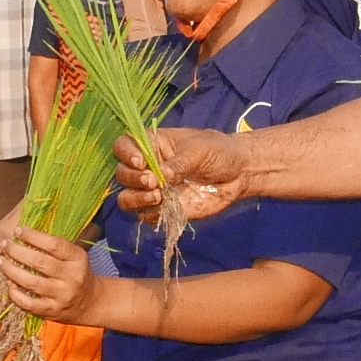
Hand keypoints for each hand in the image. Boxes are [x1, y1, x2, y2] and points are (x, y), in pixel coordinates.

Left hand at [0, 224, 100, 324]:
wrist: (89, 302)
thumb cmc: (75, 273)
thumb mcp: (73, 256)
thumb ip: (54, 245)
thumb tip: (24, 231)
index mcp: (78, 259)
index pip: (54, 244)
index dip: (33, 236)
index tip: (18, 230)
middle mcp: (72, 277)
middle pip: (39, 262)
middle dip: (17, 251)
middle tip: (4, 244)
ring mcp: (62, 295)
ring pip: (31, 282)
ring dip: (11, 270)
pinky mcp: (52, 311)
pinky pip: (29, 303)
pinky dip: (15, 294)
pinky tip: (9, 285)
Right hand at [115, 125, 250, 223]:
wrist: (238, 174)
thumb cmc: (218, 152)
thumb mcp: (199, 150)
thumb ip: (179, 163)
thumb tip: (163, 177)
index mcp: (152, 145)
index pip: (123, 146)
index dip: (126, 154)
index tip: (140, 162)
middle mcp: (147, 167)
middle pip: (122, 174)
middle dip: (133, 179)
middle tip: (154, 182)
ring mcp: (153, 190)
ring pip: (127, 198)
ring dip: (136, 199)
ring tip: (158, 196)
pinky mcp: (163, 209)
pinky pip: (145, 216)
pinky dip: (150, 213)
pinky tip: (166, 207)